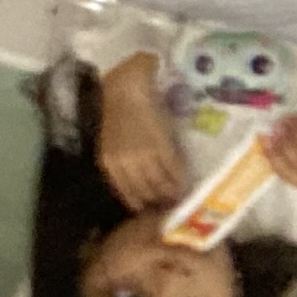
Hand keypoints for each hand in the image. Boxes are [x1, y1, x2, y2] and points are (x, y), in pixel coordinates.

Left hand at [103, 93, 190, 209]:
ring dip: (172, 194)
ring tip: (181, 196)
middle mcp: (125, 165)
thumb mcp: (114, 141)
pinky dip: (181, 179)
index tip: (153, 208)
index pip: (128, 194)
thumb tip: (144, 179)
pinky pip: (174, 171)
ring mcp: (144, 157)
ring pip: (160, 186)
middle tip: (171, 204)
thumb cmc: (120, 110)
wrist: (128, 88)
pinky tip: (187, 182)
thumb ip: (124, 161)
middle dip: (158, 201)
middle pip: (145, 193)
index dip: (143, 204)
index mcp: (109, 164)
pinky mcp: (161, 148)